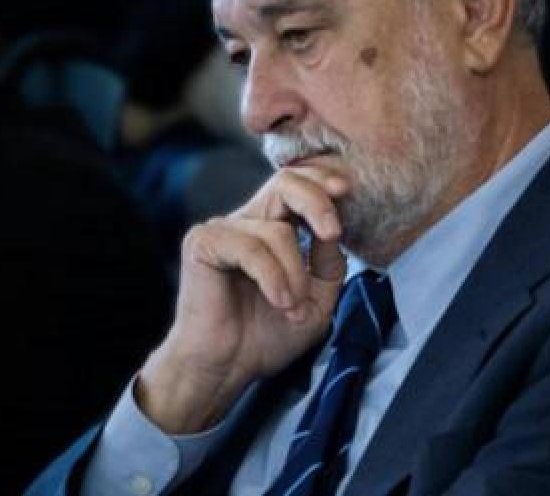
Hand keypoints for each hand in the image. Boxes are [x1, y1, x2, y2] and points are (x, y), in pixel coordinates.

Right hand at [135, 164, 349, 433]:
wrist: (225, 368)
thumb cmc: (265, 336)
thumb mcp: (315, 300)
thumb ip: (327, 264)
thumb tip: (334, 231)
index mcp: (269, 228)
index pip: (295, 186)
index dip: (321, 181)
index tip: (346, 190)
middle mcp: (244, 222)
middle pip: (284, 183)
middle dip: (316, 202)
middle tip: (333, 233)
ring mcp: (221, 230)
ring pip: (277, 232)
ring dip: (295, 275)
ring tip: (293, 309)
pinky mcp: (202, 243)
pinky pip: (251, 249)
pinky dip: (273, 278)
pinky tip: (279, 302)